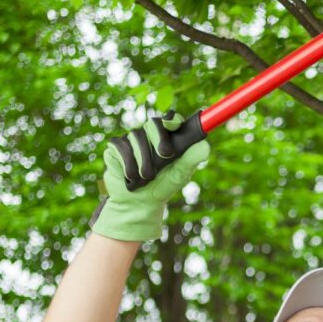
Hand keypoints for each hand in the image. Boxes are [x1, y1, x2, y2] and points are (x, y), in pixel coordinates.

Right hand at [90, 110, 209, 241]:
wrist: (140, 202)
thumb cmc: (164, 185)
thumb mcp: (181, 175)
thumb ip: (192, 160)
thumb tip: (206, 147)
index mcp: (168, 137)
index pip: (172, 119)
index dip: (172, 120)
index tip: (174, 126)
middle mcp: (150, 133)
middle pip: (153, 123)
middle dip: (159, 139)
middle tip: (165, 155)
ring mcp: (132, 139)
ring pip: (137, 136)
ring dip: (144, 160)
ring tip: (147, 176)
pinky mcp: (116, 147)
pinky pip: (121, 146)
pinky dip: (128, 163)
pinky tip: (132, 175)